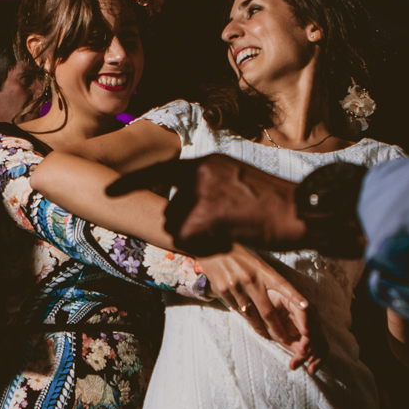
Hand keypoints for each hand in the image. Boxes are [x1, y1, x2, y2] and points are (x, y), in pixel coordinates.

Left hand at [109, 154, 305, 255]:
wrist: (300, 211)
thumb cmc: (275, 203)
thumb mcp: (237, 182)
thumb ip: (211, 187)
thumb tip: (190, 201)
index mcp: (207, 163)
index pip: (160, 170)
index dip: (131, 183)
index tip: (107, 191)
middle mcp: (200, 173)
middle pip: (170, 211)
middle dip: (188, 227)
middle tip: (224, 226)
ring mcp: (203, 192)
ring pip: (178, 227)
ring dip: (198, 238)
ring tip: (232, 229)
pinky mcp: (208, 213)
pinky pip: (188, 239)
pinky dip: (206, 246)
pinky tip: (229, 236)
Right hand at [196, 245, 321, 371]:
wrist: (208, 242)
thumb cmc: (235, 249)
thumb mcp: (254, 258)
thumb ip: (265, 275)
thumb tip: (278, 293)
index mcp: (261, 268)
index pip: (282, 284)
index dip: (295, 297)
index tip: (306, 307)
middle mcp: (250, 279)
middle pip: (267, 310)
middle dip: (277, 328)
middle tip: (285, 339)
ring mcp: (236, 286)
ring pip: (251, 314)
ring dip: (261, 328)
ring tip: (268, 336)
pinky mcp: (223, 290)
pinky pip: (237, 309)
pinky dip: (245, 317)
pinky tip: (251, 323)